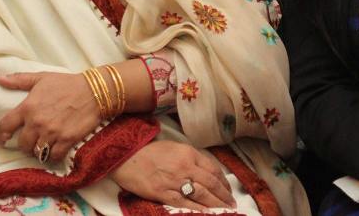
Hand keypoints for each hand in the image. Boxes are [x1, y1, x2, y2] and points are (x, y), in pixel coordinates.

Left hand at [0, 71, 99, 162]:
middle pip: (22, 144)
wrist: (94, 91)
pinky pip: (53, 156)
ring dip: (38, 151)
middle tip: (30, 141)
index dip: (0, 136)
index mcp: (28, 106)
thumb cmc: (67, 83)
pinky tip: (55, 150)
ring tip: (42, 146)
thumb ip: (20, 79)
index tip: (2, 140)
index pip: (5, 126)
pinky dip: (53, 155)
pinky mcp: (66, 140)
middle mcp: (37, 122)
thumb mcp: (42, 78)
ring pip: (37, 152)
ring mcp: (52, 132)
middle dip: (24, 144)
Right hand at [110, 140, 236, 209]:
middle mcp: (185, 166)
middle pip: (211, 183)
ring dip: (216, 204)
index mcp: (189, 153)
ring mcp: (174, 181)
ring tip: (225, 210)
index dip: (223, 181)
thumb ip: (191, 158)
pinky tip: (207, 214)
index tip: (228, 189)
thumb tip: (206, 171)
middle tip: (232, 204)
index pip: (213, 169)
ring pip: (201, 195)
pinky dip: (198, 210)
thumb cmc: (150, 152)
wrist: (127, 157)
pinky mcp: (163, 193)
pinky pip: (185, 203)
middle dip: (224, 195)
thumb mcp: (175, 148)